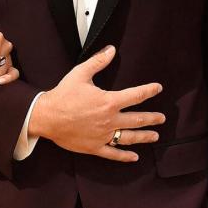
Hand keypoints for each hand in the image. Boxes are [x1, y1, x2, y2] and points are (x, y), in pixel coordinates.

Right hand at [28, 44, 164, 161]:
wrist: (46, 117)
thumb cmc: (63, 95)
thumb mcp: (80, 74)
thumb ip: (98, 62)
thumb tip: (112, 50)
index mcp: (109, 102)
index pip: (136, 96)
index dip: (149, 91)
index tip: (158, 88)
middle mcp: (110, 120)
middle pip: (137, 119)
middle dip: (152, 118)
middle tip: (161, 118)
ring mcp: (103, 135)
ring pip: (129, 137)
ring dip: (144, 136)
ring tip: (155, 136)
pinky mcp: (94, 147)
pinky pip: (113, 153)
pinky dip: (124, 156)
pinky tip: (134, 157)